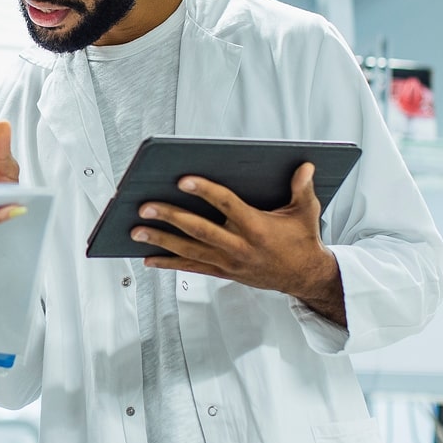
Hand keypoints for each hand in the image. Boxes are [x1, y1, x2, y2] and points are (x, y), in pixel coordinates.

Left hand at [133, 162, 346, 326]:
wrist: (304, 277)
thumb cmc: (302, 241)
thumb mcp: (306, 213)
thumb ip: (301, 189)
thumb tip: (304, 166)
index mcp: (257, 228)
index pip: (226, 205)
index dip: (205, 191)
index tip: (183, 179)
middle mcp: (239, 247)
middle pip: (198, 230)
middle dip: (169, 217)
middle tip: (146, 206)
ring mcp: (228, 262)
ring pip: (188, 251)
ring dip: (160, 240)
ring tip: (136, 230)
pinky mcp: (223, 272)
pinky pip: (191, 268)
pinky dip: (168, 263)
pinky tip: (149, 257)